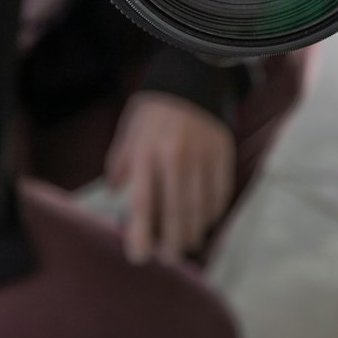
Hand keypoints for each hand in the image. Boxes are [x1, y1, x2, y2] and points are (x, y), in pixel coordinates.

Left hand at [105, 92, 235, 265]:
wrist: (192, 78)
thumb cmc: (153, 109)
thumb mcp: (128, 131)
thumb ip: (120, 163)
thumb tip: (114, 194)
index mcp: (147, 152)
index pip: (143, 203)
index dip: (140, 233)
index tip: (139, 256)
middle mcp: (175, 158)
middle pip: (176, 213)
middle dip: (172, 242)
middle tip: (169, 259)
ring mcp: (202, 157)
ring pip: (201, 208)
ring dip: (194, 231)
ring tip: (187, 243)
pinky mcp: (222, 154)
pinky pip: (220, 193)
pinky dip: (212, 211)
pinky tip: (205, 218)